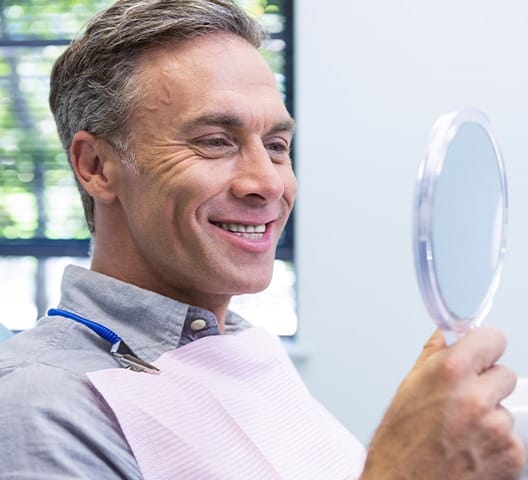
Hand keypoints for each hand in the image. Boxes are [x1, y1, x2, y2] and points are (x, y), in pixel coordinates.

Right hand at [360, 327, 525, 479]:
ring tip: (460, 431)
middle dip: (486, 383)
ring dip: (489, 416)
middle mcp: (478, 397)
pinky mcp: (512, 457)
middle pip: (505, 374)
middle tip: (462, 399)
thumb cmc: (399, 442)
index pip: (492, 338)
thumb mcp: (408, 386)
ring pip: (505, 408)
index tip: (478, 353)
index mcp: (451, 372)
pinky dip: (495, 443)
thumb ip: (434, 353)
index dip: (483, 346)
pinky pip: (511, 438)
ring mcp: (497, 429)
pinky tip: (469, 449)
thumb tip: (448, 333)